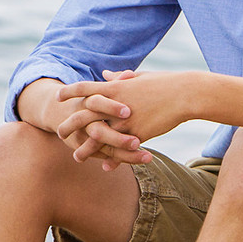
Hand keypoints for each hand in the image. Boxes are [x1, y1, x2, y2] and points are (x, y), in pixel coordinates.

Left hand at [56, 71, 193, 166]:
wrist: (185, 95)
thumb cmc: (165, 83)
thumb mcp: (139, 77)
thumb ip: (119, 77)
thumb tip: (104, 75)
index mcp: (115, 87)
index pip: (84, 88)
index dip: (69, 91)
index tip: (57, 96)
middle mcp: (115, 105)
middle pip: (83, 116)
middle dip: (69, 125)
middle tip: (59, 132)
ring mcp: (125, 121)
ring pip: (98, 138)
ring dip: (86, 149)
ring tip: (77, 157)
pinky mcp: (138, 134)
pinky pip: (121, 149)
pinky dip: (113, 159)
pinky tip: (106, 166)